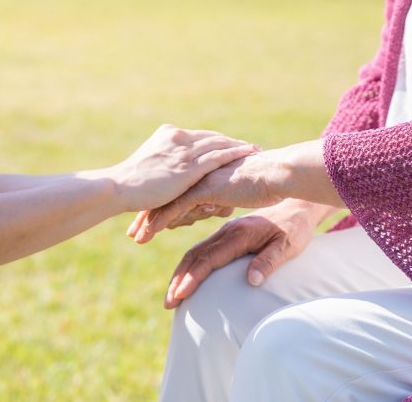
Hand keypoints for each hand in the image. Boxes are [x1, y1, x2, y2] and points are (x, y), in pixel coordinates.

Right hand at [108, 124, 257, 211]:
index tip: (232, 144)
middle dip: (232, 142)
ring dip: (239, 147)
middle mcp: (178, 138)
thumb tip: (170, 175)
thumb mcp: (148, 167)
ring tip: (256, 150)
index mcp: (167, 134)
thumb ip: (163, 165)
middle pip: (212, 138)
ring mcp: (183, 151)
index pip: (199, 136)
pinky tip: (249, 155)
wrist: (118, 187)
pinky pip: (218, 156)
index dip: (217, 141)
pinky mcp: (188, 166)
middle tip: (251, 146)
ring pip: (219, 144)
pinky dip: (235, 153)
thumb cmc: (129, 184)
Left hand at [132, 149, 289, 242]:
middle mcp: (197, 174)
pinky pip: (177, 206)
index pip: (174, 189)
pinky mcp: (205, 187)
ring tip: (136, 237)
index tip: (144, 220)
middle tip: (132, 232)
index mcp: (203, 173)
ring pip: (167, 201)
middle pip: (165, 195)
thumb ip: (220, 197)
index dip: (159, 205)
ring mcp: (200, 179)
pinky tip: (149, 232)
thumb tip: (212, 204)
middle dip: (147, 214)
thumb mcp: (235, 192)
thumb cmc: (265, 184)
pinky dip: (161, 219)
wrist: (279, 174)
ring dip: (149, 220)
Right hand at [162, 200, 336, 308]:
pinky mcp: (227, 233)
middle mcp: (228, 231)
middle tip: (169, 303)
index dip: (192, 278)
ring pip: (195, 252)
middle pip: (195, 255)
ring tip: (172, 295)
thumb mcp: (288, 245)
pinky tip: (186, 278)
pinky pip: (203, 249)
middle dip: (179, 279)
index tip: (180, 295)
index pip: (209, 258)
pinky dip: (190, 264)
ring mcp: (226, 231)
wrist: (298, 206)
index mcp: (240, 234)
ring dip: (181, 273)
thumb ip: (269, 261)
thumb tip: (251, 281)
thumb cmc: (296, 229)